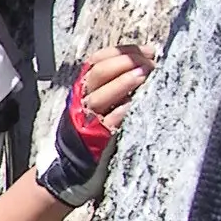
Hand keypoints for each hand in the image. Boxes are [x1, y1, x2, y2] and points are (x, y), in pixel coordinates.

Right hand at [36, 45, 154, 206]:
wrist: (70, 170)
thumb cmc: (89, 135)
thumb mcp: (95, 106)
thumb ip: (112, 88)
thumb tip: (143, 68)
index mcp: (82, 89)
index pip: (98, 60)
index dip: (122, 52)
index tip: (147, 51)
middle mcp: (81, 100)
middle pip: (99, 73)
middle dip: (125, 62)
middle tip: (149, 61)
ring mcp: (86, 120)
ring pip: (101, 95)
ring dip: (124, 82)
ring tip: (145, 74)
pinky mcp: (95, 139)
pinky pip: (109, 122)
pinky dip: (122, 111)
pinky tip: (135, 104)